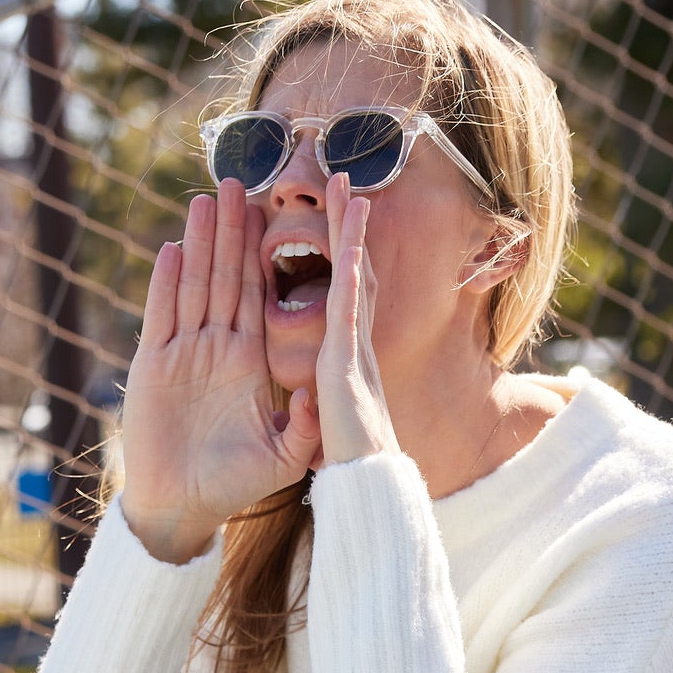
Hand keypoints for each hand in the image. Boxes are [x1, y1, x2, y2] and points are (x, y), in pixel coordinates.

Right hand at [121, 180, 321, 562]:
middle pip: (225, 277)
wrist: (182, 507)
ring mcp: (182, 354)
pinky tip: (172, 249)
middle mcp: (216, 349)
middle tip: (238, 181)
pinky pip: (161, 315)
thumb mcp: (282, 456)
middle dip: (231, 231)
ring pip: (194, 285)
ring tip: (207, 198)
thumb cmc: (232, 487)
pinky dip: (165, 283)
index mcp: (248, 362)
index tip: (272, 216)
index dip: (262, 255)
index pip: (258, 296)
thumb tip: (321, 388)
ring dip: (199, 242)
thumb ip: (303, 424)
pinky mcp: (152, 366)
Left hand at [314, 175, 398, 468]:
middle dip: (346, 228)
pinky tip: (352, 235)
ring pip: (355, 276)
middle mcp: (354, 346)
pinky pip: (348, 304)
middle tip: (343, 183)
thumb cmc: (347, 467)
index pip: (341, 297)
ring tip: (347, 186)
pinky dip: (351, 267)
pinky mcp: (348, 360)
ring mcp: (354, 349)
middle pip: (351, 272)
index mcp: (344, 359)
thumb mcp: (324, 429)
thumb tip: (310, 398)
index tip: (336, 223)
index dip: (340, 257)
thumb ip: (315, 408)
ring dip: (351, 230)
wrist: (362, 489)